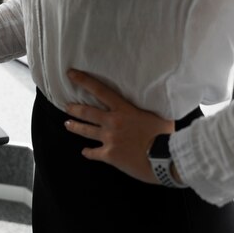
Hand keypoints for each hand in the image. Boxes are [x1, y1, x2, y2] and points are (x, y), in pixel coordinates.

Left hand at [64, 69, 174, 183]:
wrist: (167, 158)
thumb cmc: (167, 135)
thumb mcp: (159, 114)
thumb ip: (149, 107)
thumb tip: (153, 98)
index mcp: (124, 109)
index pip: (100, 90)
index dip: (84, 81)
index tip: (70, 74)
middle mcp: (112, 122)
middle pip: (87, 112)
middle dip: (74, 108)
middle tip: (66, 106)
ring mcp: (109, 139)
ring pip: (86, 131)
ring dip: (75, 127)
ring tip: (67, 124)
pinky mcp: (110, 155)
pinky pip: (94, 153)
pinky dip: (88, 153)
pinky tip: (85, 152)